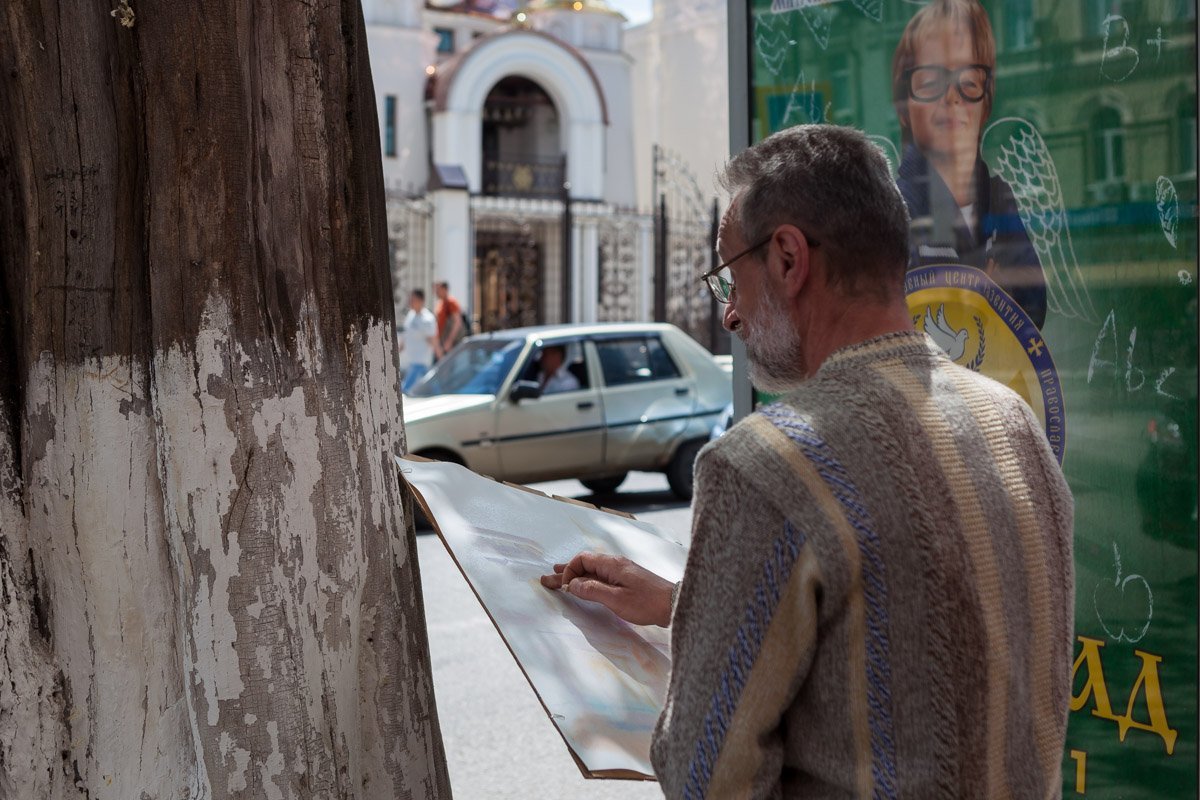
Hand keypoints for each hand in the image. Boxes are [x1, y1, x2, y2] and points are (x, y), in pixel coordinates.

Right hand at [540, 552, 673, 626]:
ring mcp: (621, 572)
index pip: (582, 560)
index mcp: (612, 564)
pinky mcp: (626, 581)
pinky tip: (583, 584)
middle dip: (565, 573)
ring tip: (558, 577)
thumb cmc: (647, 603)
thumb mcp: (616, 599)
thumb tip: (573, 585)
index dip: (570, 572)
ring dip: (575, 576)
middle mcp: (615, 564)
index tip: (567, 588)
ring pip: (592, 572)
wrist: (674, 605)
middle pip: (584, 565)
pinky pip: (601, 577)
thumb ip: (592, 590)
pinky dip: (587, 580)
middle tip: (547, 578)